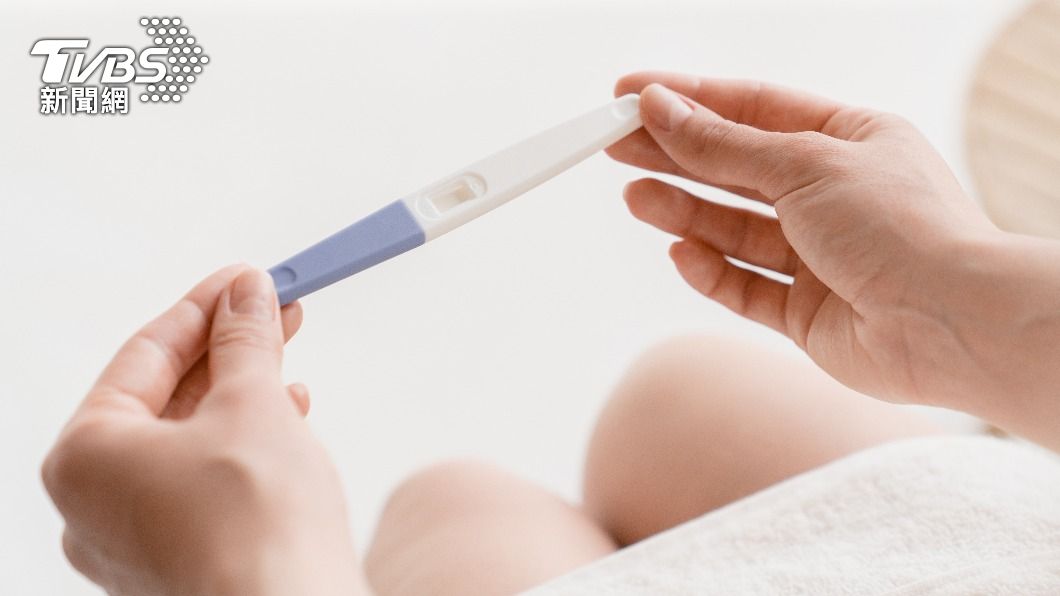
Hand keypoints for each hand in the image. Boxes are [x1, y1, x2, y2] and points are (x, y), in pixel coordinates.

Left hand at [42, 266, 368, 594]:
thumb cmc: (258, 523)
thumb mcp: (253, 403)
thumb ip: (246, 341)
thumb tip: (248, 294)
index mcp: (84, 456)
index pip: (145, 354)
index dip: (205, 307)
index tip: (248, 279)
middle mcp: (94, 503)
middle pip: (164, 398)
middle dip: (228, 350)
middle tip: (276, 310)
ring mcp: (134, 541)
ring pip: (186, 441)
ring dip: (240, 395)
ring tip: (288, 361)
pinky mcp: (179, 563)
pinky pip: (202, 482)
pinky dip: (241, 445)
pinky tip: (286, 421)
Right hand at [610, 73, 1059, 445]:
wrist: (952, 324)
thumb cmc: (902, 228)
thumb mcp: (803, 164)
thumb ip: (723, 145)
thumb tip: (662, 109)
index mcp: (849, 140)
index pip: (753, 109)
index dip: (690, 100)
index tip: (631, 94)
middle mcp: (833, 196)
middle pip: (736, 169)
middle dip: (675, 155)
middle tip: (615, 144)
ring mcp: (819, 257)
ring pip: (734, 230)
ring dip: (684, 213)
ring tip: (636, 197)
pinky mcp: (807, 313)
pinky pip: (746, 287)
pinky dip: (711, 271)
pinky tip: (681, 253)